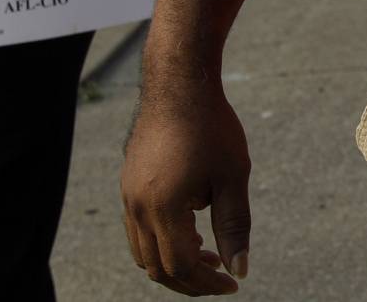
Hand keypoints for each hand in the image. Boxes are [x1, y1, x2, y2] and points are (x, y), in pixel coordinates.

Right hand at [122, 82, 251, 294]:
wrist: (179, 84)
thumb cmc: (212, 127)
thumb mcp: (233, 177)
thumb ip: (235, 226)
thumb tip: (239, 268)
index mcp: (162, 208)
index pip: (180, 266)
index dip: (206, 283)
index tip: (232, 283)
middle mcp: (136, 207)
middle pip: (157, 266)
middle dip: (190, 279)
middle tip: (222, 275)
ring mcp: (127, 196)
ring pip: (142, 251)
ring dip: (173, 261)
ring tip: (208, 253)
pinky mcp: (128, 184)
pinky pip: (137, 229)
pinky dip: (161, 241)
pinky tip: (191, 229)